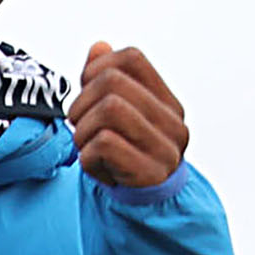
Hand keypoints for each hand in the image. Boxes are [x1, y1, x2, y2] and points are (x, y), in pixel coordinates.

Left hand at [68, 43, 186, 189]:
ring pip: (109, 109)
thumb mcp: (115, 117)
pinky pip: (103, 144)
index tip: (87, 93)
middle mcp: (172, 121)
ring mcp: (164, 147)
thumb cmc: (125, 157)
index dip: (98, 68)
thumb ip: (106, 82)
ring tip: (88, 147)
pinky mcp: (149, 172)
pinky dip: (86, 156)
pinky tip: (95, 167)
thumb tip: (99, 46)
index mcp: (166, 101)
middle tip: (81, 126)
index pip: (132, 58)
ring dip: (83, 131)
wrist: (142, 207)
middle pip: (113, 81)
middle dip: (82, 104)